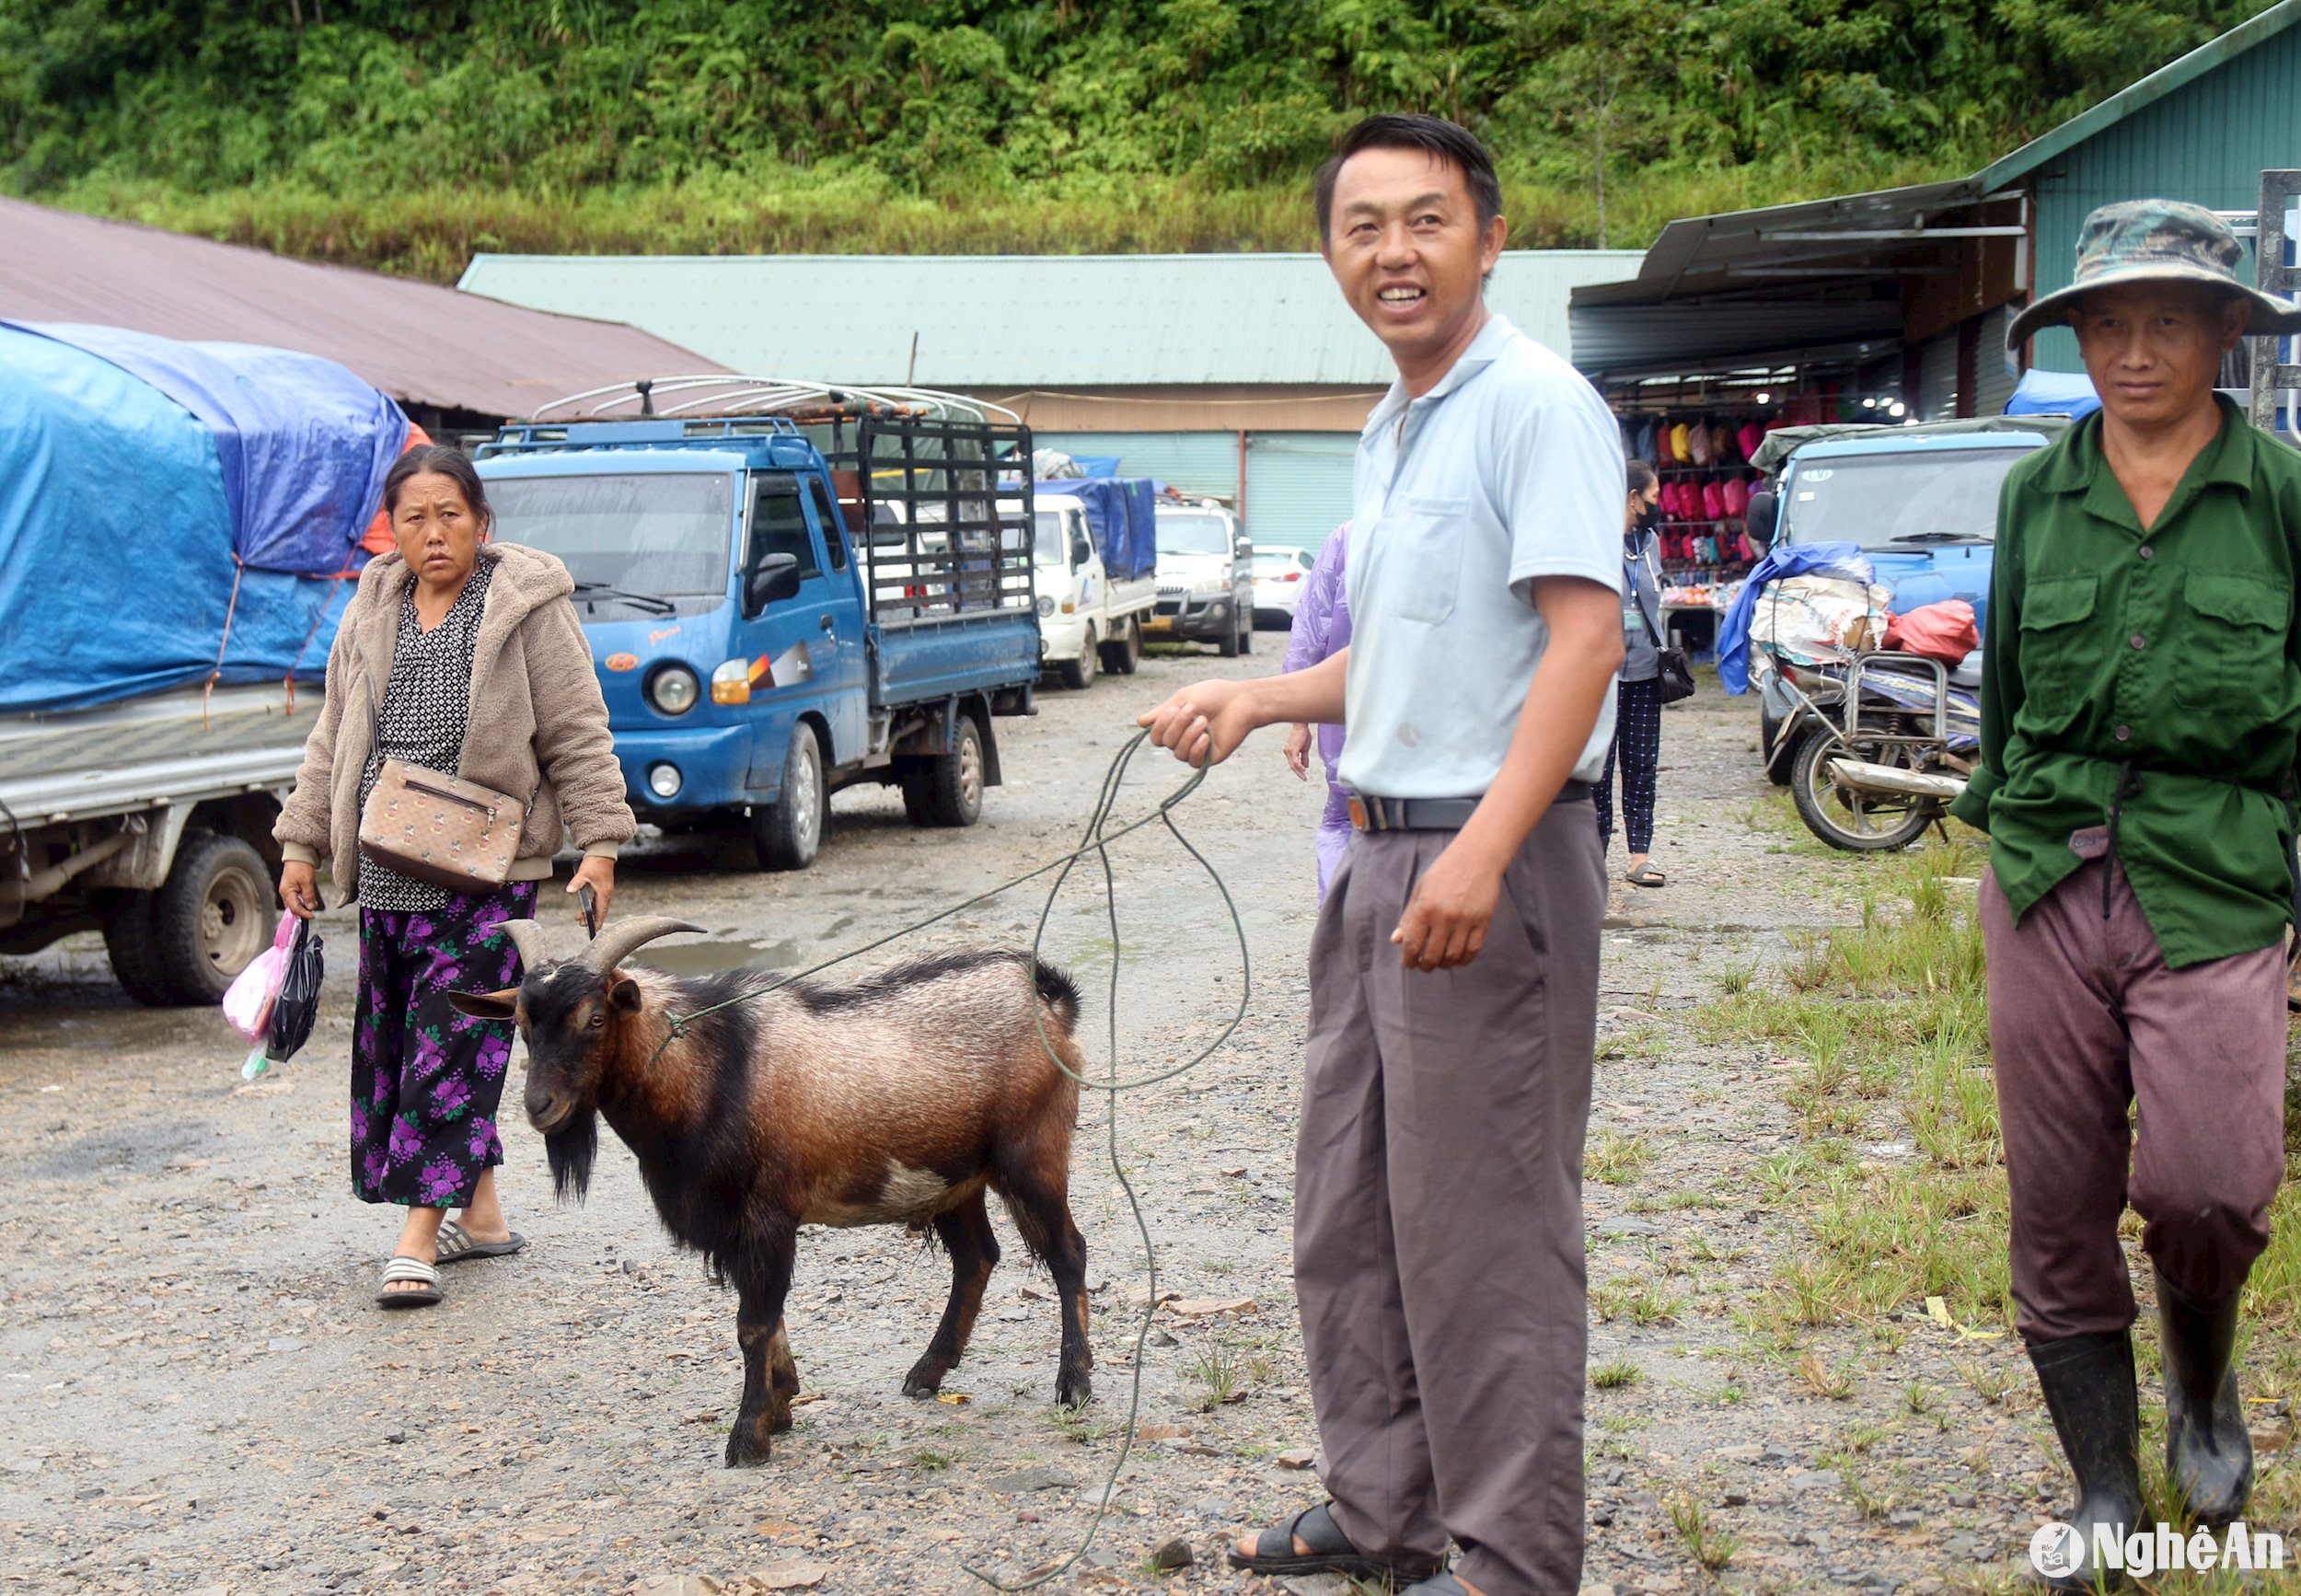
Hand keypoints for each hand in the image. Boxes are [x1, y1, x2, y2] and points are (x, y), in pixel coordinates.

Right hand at [278, 860, 321, 919]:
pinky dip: (301, 902)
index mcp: (287, 891)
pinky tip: (308, 901)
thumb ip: (309, 895)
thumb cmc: (301, 866)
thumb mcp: (307, 882)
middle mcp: (284, 892)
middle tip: (312, 914)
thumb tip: (310, 907)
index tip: (313, 916)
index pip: (294, 907)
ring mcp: (286, 890)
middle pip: (292, 907)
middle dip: (302, 912)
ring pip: (293, 904)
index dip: (304, 913)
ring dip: (302, 907)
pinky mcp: (289, 888)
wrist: (298, 855)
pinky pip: (294, 898)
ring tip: (311, 908)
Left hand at [568, 855, 614, 928]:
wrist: (602, 853)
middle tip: (581, 923)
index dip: (597, 922)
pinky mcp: (604, 888)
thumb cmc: (594, 863)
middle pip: (601, 912)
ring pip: (600, 907)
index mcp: (603, 893)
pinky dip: (593, 907)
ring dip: (591, 913)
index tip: (592, 930)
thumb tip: (569, 891)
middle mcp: (607, 893)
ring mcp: (606, 891)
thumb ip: (576, 883)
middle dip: (592, 919)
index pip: (602, 912)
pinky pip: (600, 902)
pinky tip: (586, 907)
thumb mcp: (583, 873)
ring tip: (580, 917)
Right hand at [1138, 679, 1255, 766]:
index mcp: (1176, 726)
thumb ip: (1163, 712)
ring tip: (1204, 721)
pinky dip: (1197, 749)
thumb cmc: (1213, 695)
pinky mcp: (1211, 758)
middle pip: (1166, 743)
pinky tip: (1206, 737)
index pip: (1156, 736)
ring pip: (1178, 753)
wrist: (1241, 700)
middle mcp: (1183, 740)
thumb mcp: (1183, 698)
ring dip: (1189, 735)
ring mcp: (1197, 750)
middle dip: (1177, 725)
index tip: (1175, 708)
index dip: (1161, 725)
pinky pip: (1194, 762)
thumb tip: (1140, 722)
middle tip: (1194, 709)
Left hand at [1282, 723, 1311, 780]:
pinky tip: (1303, 769)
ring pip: (1293, 765)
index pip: (1293, 764)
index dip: (1298, 771)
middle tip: (1304, 779)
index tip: (1304, 776)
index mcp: (1289, 752)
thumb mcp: (1304, 749)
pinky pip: (1295, 760)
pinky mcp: (1292, 749)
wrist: (1302, 726)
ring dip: (1299, 771)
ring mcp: (1288, 751)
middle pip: (1292, 766)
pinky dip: (1299, 766)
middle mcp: (1287, 752)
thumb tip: (1306, 766)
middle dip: (1298, 773)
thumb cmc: (1303, 735)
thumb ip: (1304, 758)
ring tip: (1304, 777)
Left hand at [1391, 837, 1504, 970]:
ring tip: (1440, 961)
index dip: (1409, 959)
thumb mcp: (1420, 891)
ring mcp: (1465, 920)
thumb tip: (1396, 940)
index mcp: (1425, 908)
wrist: (1476, 857)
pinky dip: (1464, 959)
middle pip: (1433, 955)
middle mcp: (1444, 917)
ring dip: (1444, 964)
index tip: (1409, 963)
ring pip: (1453, 956)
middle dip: (1426, 965)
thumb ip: (1408, 917)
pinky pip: (1472, 950)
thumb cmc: (1443, 872)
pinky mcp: (1483, 921)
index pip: (1412, 944)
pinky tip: (1457, 958)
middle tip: (1424, 965)